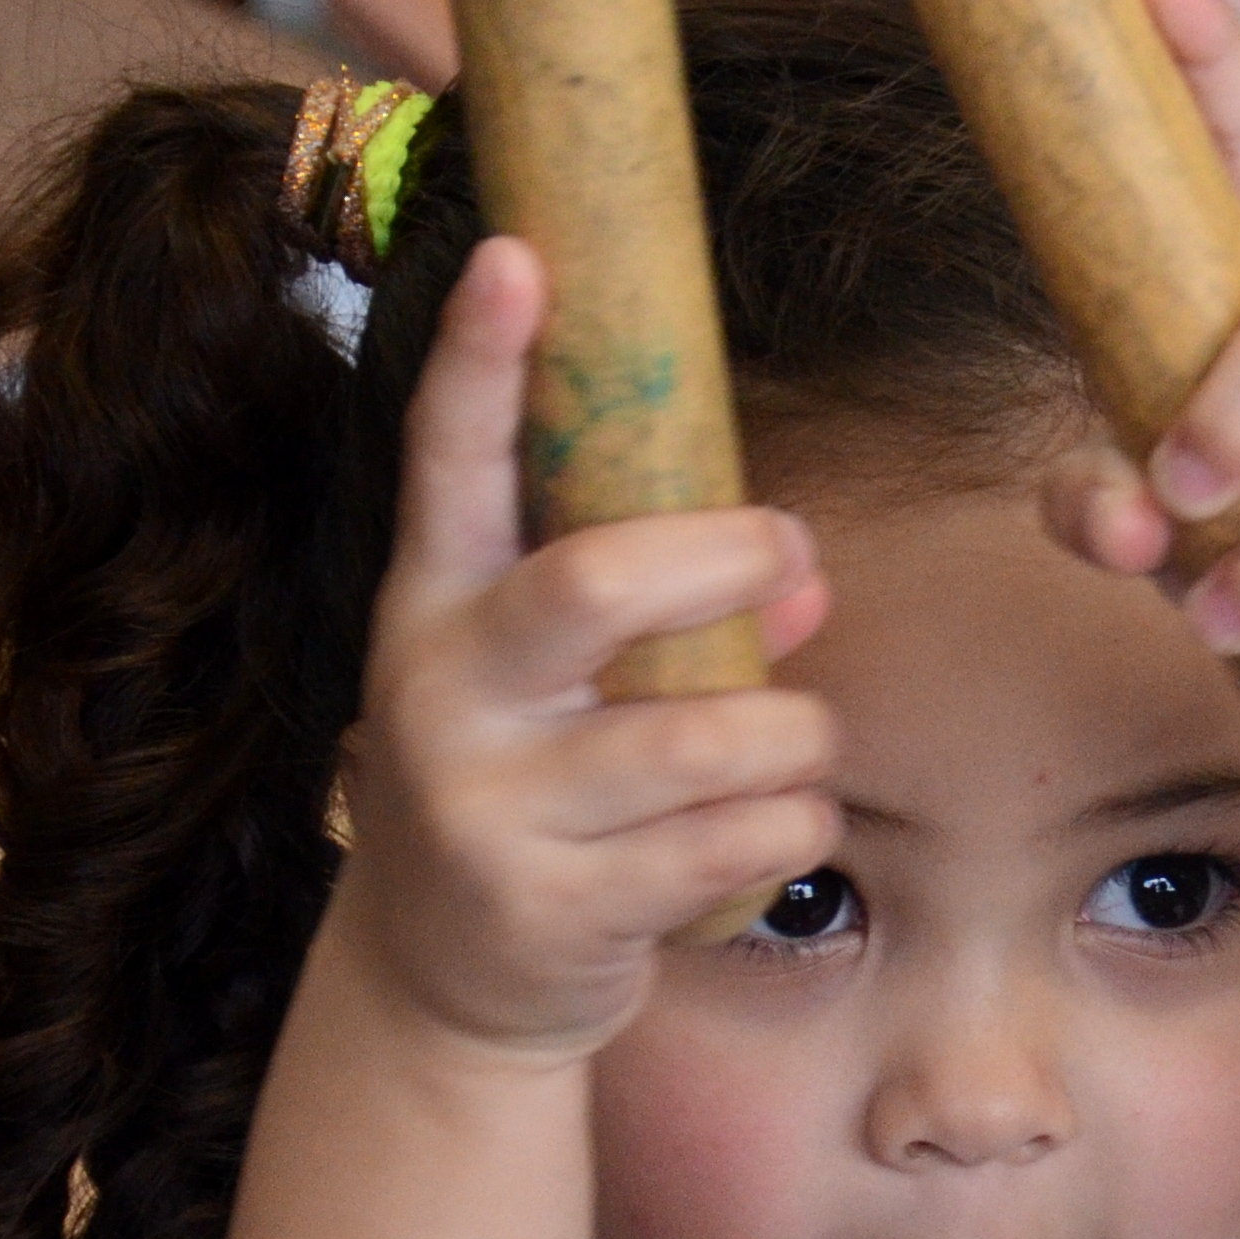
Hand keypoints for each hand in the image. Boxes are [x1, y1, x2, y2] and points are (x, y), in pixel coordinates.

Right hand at [336, 238, 837, 1066]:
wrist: (444, 984)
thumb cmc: (531, 789)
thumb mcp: (559, 685)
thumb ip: (663, 610)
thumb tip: (805, 568)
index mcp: (434, 607)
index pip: (447, 462)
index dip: (477, 358)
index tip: (518, 254)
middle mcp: (443, 697)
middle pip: (594, 584)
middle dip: (724, 558)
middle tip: (786, 552)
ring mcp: (490, 809)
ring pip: (706, 737)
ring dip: (795, 732)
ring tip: (800, 741)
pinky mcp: (556, 909)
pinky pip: (736, 843)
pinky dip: (795, 825)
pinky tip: (780, 825)